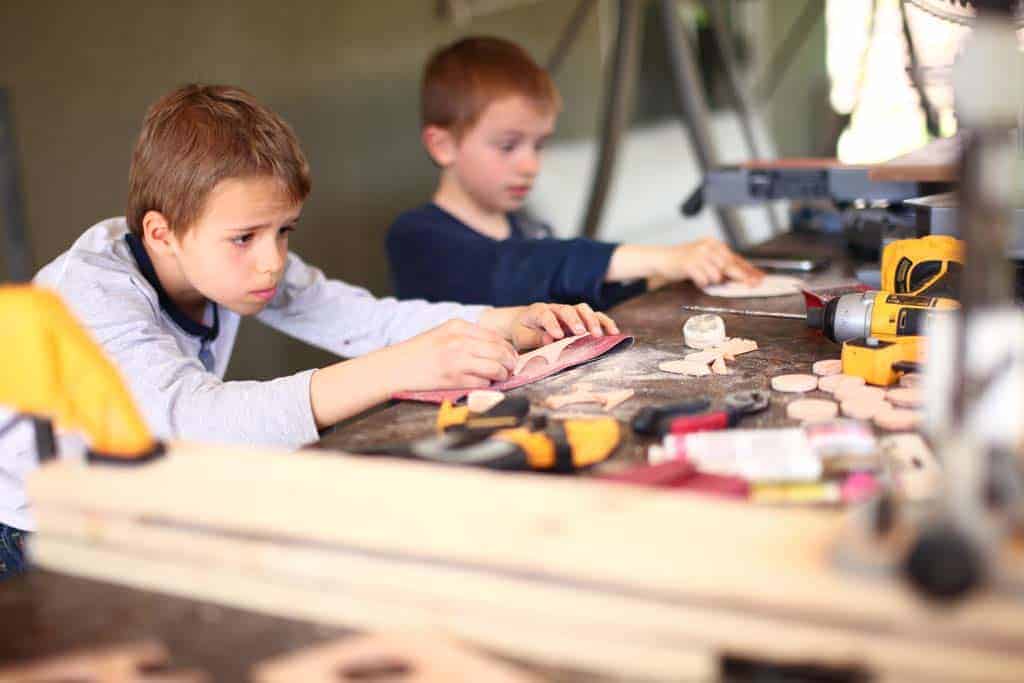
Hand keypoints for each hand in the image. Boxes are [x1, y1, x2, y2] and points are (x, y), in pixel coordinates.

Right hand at [389, 319, 517, 389]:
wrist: (394, 367)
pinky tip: (484, 383)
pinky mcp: (453, 378)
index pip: (494, 336)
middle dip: (510, 362)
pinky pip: (482, 382)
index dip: (507, 348)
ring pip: (495, 367)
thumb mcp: (442, 334)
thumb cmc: (419, 353)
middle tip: (511, 368)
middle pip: (499, 351)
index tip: (511, 356)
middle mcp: (458, 340)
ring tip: (501, 376)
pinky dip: (487, 384)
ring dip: (502, 374)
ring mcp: (456, 359)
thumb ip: (466, 336)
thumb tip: (495, 348)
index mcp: (457, 326)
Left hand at [509, 302, 619, 349]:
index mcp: (537, 312)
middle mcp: (556, 308)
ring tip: (599, 335)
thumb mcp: (521, 337)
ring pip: (584, 310)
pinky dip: (605, 323)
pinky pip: (596, 316)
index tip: (557, 336)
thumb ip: (533, 339)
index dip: (551, 324)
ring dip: (592, 321)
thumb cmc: (523, 332)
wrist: (525, 323)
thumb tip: (549, 340)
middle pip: (567, 310)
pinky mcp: (581, 318)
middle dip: (575, 321)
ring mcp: (570, 312)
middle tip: (581, 333)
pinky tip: (614, 333)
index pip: (545, 314)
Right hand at [662, 238, 763, 287]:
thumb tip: (741, 276)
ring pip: (717, 275)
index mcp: (714, 244)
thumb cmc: (685, 260)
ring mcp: (698, 254)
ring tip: (703, 277)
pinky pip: (704, 279)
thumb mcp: (705, 258)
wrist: (663, 258)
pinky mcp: (689, 264)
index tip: (759, 278)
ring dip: (713, 281)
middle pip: (730, 266)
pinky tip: (696, 280)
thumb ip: (721, 264)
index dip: (749, 269)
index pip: (736, 258)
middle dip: (742, 277)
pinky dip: (702, 283)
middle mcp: (708, 246)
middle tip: (752, 285)